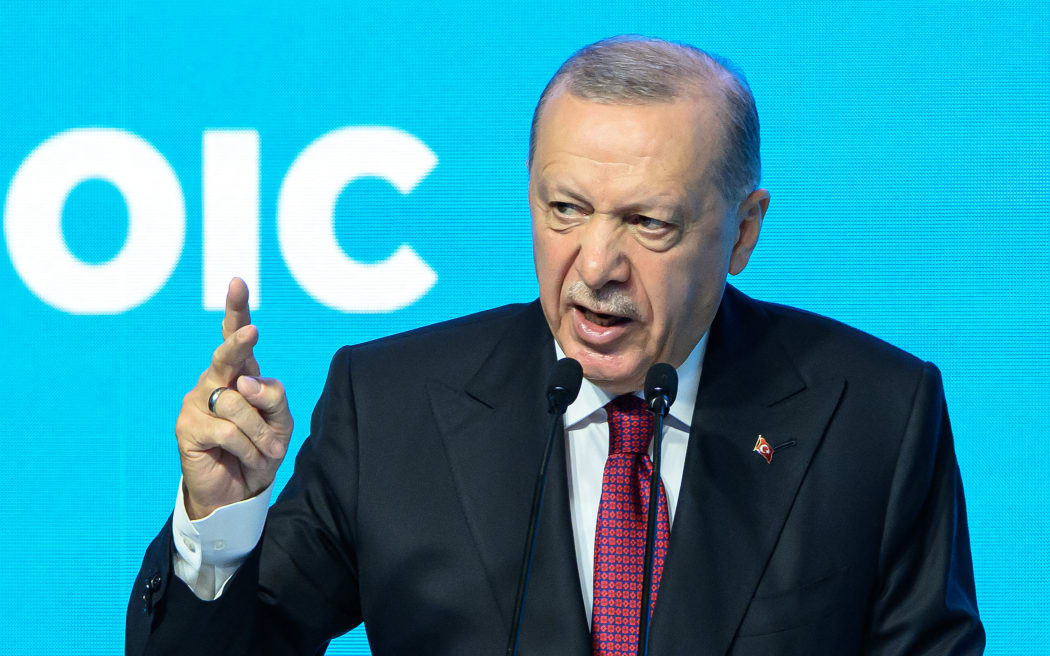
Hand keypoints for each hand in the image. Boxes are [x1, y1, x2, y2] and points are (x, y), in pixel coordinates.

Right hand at [175, 278, 293, 519]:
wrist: (241, 491)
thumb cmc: (262, 449)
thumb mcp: (282, 422)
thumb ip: (273, 397)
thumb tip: (245, 381)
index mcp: (240, 372)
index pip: (235, 334)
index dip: (237, 309)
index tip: (238, 282)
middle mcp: (215, 380)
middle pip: (227, 355)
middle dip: (239, 343)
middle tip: (253, 333)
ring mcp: (197, 402)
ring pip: (237, 402)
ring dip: (261, 432)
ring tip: (265, 451)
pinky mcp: (187, 428)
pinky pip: (229, 430)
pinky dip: (248, 447)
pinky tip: (248, 458)